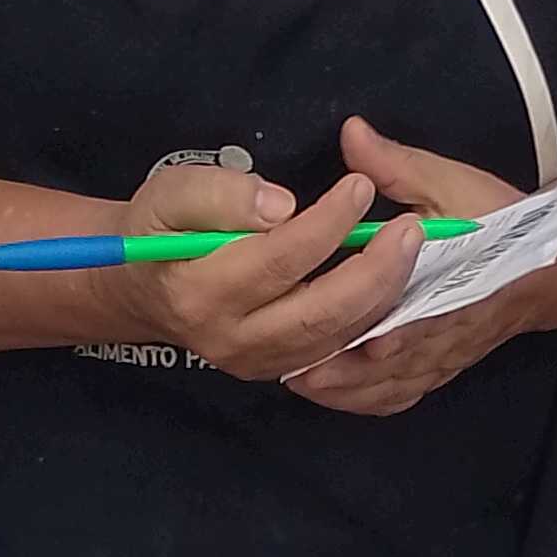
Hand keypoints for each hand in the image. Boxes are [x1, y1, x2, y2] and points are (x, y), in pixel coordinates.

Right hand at [118, 155, 421, 379]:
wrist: (145, 289)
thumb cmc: (159, 230)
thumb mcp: (170, 194)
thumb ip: (221, 194)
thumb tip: (281, 206)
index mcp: (200, 293)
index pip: (278, 259)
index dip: (326, 224)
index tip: (361, 186)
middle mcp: (231, 340)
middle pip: (320, 313)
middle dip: (374, 271)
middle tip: (410, 228)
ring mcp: (257, 364)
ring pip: (336, 339)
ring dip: (382, 298)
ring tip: (409, 249)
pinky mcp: (278, 370)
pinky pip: (337, 354)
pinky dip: (371, 322)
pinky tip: (393, 286)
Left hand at [279, 117, 527, 415]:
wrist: (544, 271)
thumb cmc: (497, 223)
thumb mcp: (448, 182)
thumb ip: (395, 165)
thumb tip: (351, 136)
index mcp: (454, 283)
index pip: (416, 313)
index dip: (384, 329)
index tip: (350, 336)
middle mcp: (446, 331)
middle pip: (393, 361)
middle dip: (345, 367)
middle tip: (294, 366)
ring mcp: (441, 357)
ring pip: (390, 385)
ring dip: (345, 387)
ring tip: (300, 379)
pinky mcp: (438, 371)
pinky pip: (397, 396)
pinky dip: (363, 400)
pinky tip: (329, 392)